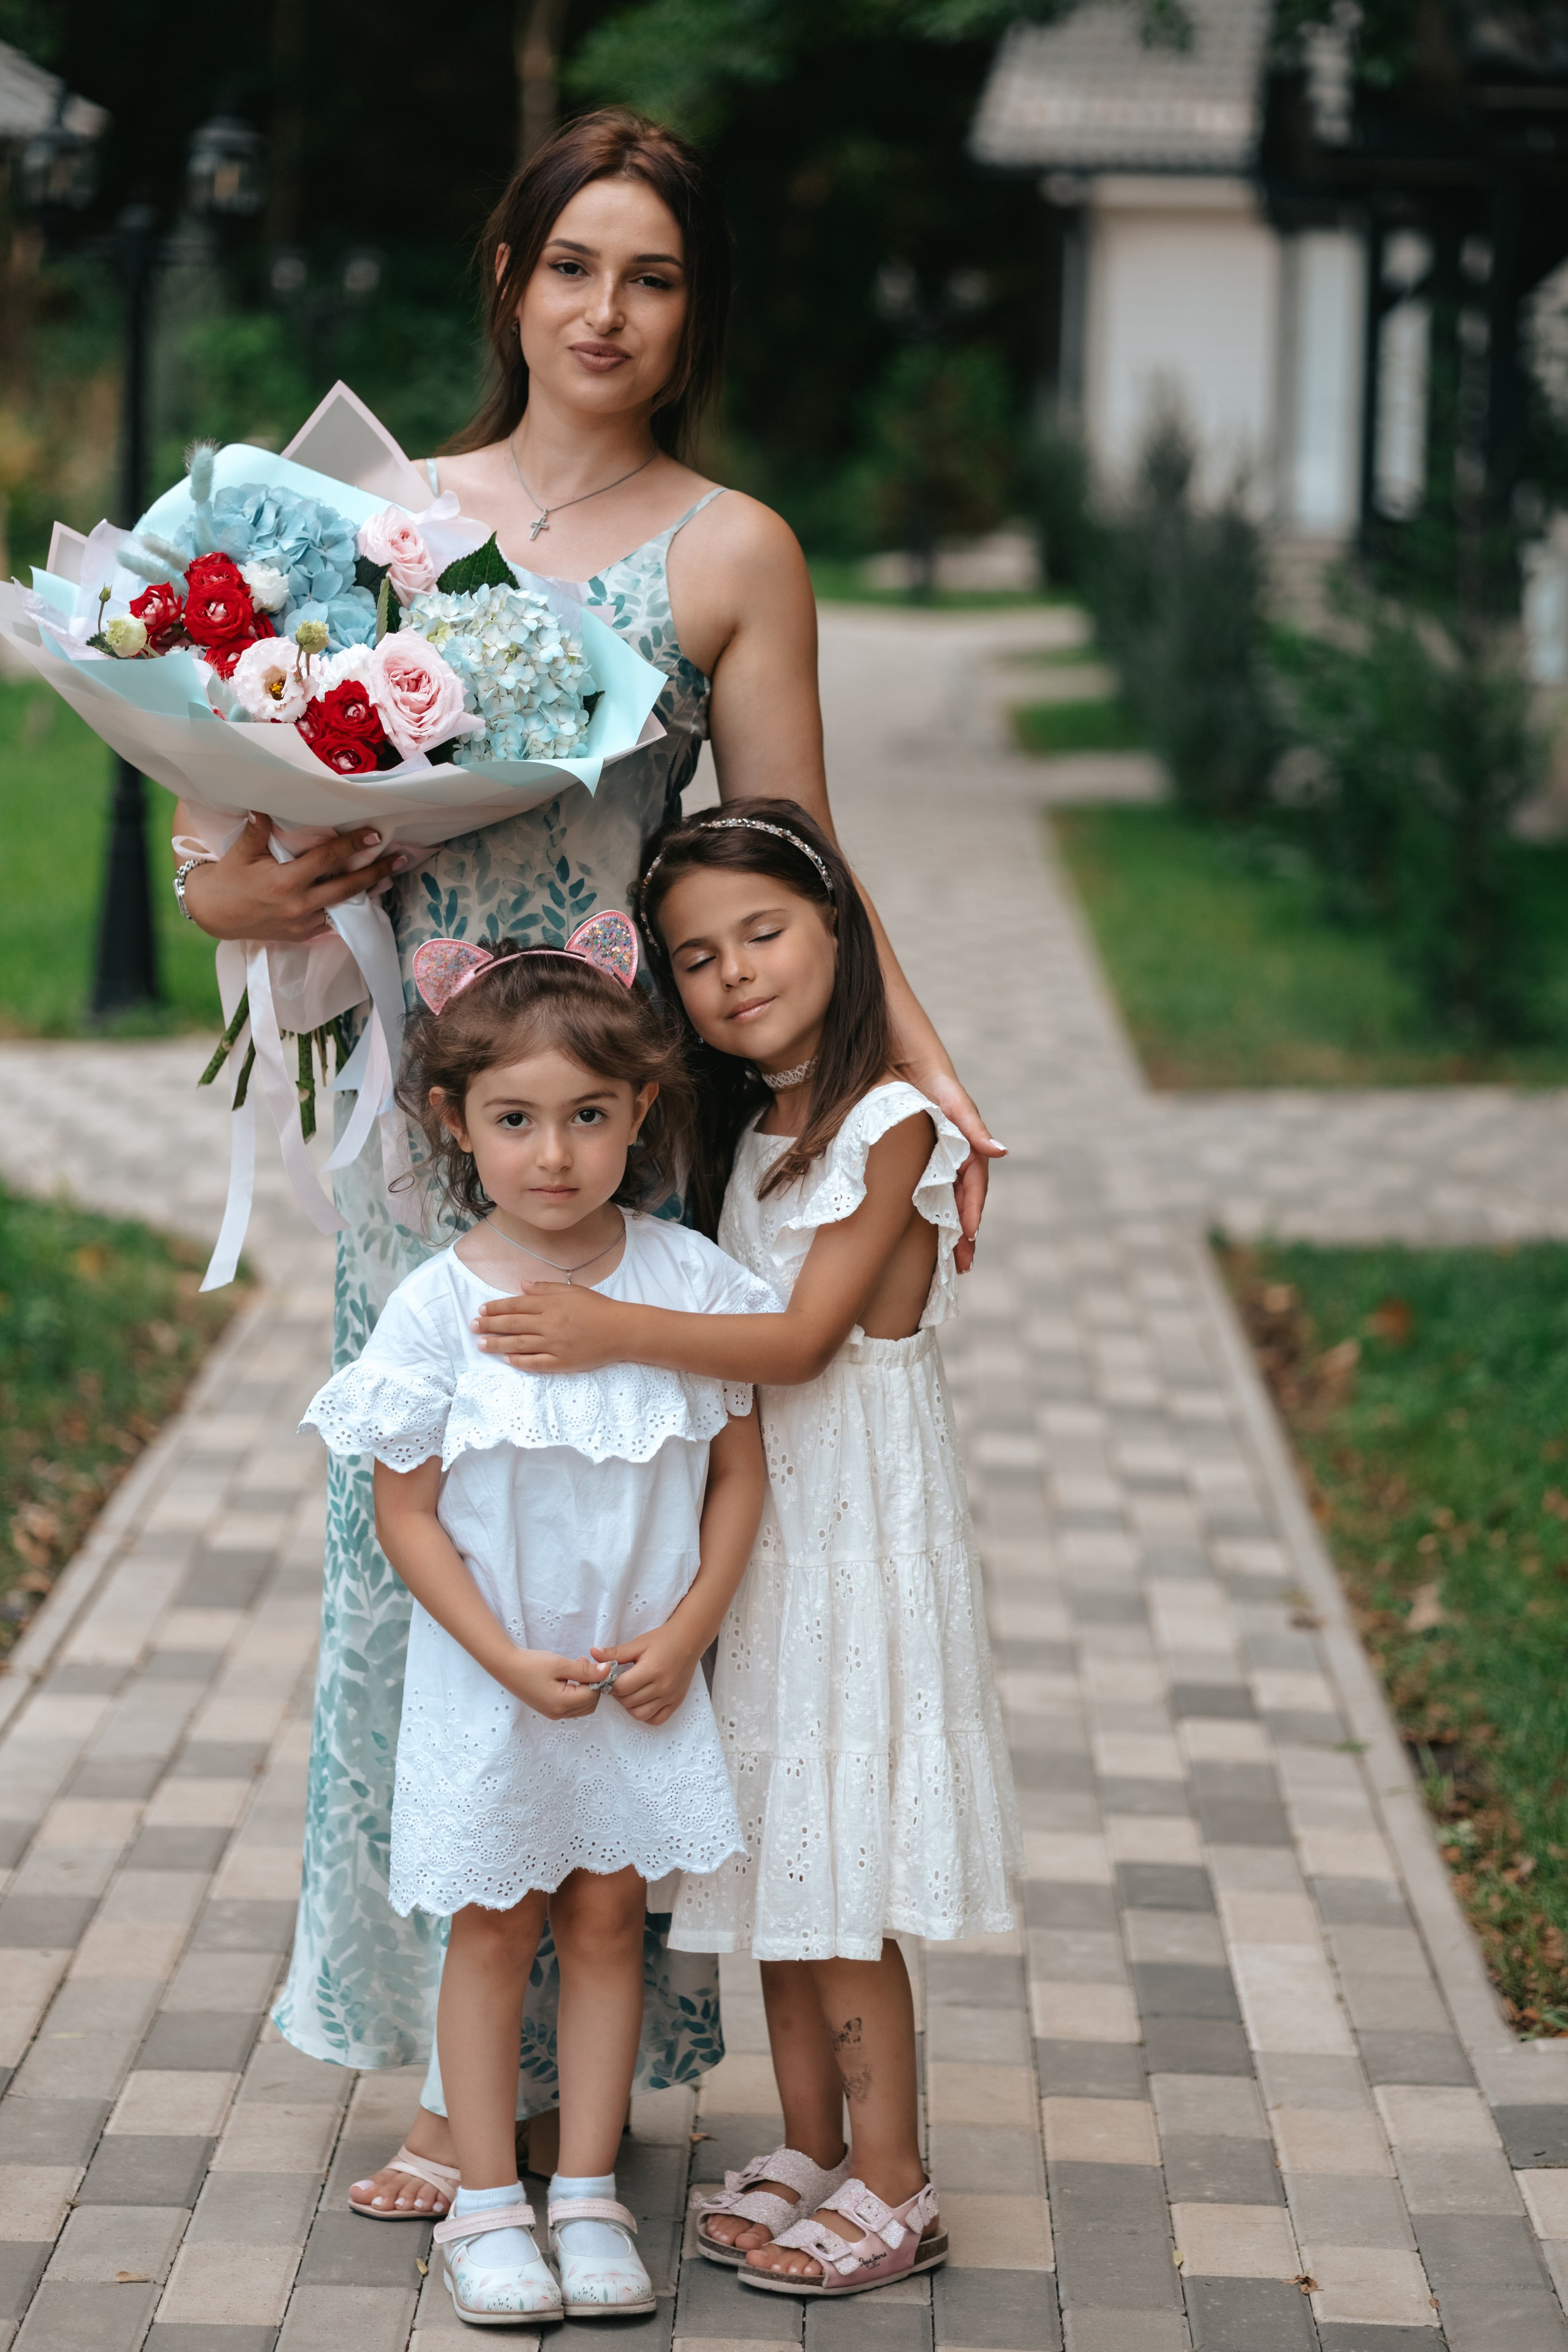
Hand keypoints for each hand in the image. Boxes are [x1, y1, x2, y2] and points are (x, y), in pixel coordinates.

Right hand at [181, 812, 408, 942]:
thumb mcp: (241, 852)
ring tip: (389, 877)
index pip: (327, 859)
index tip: (375, 835)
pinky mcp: (303, 934)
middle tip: (399, 859)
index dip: (352, 846)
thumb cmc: (228, 879)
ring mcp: (304, 923)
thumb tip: (263, 804)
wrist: (213, 915)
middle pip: (347, 887)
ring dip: (367, 892)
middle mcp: (300, 905)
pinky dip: (348, 908)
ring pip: (344, 906)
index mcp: (286, 882)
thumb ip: (258, 830)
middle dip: (375, 872)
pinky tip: (364, 897)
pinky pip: (333, 921)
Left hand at [474, 1282, 627, 1373]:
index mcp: (550, 1305)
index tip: (481, 1310)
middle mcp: (548, 1324)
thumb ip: (545, 1288)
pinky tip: (507, 1360)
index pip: (516, 1305)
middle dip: (489, 1325)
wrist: (621, 1330)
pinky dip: (519, 1362)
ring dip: (497, 1344)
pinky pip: (535, 1363)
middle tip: (472, 1327)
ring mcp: (554, 1345)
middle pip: (512, 1324)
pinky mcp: (561, 1363)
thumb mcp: (572, 1290)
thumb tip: (522, 1286)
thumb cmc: (598, 1307)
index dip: (496, 1308)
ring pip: (519, 1345)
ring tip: (481, 1344)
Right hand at [501, 1647, 612, 1719]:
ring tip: (573, 1669)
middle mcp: (559, 1714)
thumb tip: (608, 1671)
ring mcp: (553, 1714)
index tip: (586, 1661)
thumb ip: (585, 1670)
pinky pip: (571, 1705)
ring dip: (584, 1689)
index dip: (596, 1678)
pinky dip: (575, 1693)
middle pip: (590, 1703)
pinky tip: (567, 1677)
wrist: (505, 1666)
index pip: (593, 1695)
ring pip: (582, 1706)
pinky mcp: (549, 1709)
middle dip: (592, 1684)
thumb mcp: (561, 1665)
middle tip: (581, 1664)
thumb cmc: (531, 1664)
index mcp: (562, 1704)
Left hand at [591, 1630, 700, 1726]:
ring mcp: (670, 1697)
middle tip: (619, 1683)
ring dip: (629, 1706)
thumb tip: (593, 1653)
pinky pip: (657, 1720)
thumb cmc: (663, 1639)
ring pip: (640, 1714)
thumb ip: (616, 1653)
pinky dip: (646, 1715)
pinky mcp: (676, 1702)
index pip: (621, 1687)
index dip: (610, 1684)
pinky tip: (642, 1702)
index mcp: (651, 1670)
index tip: (610, 1677)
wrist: (689, 1640)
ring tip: (630, 1692)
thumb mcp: (638, 1643)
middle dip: (618, 1694)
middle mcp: (662, 1687)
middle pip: (628, 1702)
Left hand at [911, 1066, 1004, 1273]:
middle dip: (964, 1235)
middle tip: (961, 1267)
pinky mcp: (920, 1161)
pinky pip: (928, 1192)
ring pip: (946, 1202)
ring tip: (950, 1262)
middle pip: (962, 1203)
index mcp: (966, 1148)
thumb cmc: (934, 1080)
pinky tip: (926, 1234)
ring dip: (950, 1231)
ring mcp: (938, 1161)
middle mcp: (955, 1158)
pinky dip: (932, 1214)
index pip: (972, 1189)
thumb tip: (1001, 1153)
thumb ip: (974, 1128)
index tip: (968, 1239)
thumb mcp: (954, 1103)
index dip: (970, 1214)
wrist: (906, 1061)